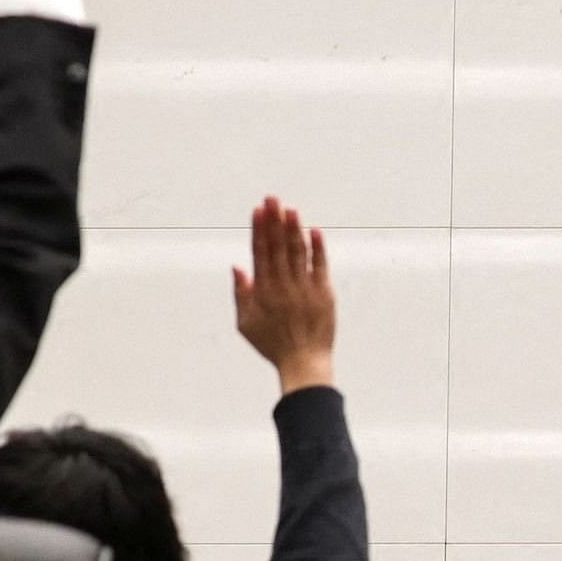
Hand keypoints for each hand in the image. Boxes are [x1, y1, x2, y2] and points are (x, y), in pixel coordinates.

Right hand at [232, 197, 336, 394]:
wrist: (304, 362)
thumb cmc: (272, 345)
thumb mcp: (245, 322)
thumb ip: (241, 292)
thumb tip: (237, 265)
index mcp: (263, 290)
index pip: (260, 252)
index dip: (259, 229)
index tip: (258, 210)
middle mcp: (283, 285)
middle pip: (277, 246)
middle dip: (274, 220)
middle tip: (272, 198)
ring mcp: (304, 288)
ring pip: (298, 252)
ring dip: (293, 228)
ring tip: (290, 208)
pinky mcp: (324, 294)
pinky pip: (320, 266)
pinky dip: (318, 248)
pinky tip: (314, 230)